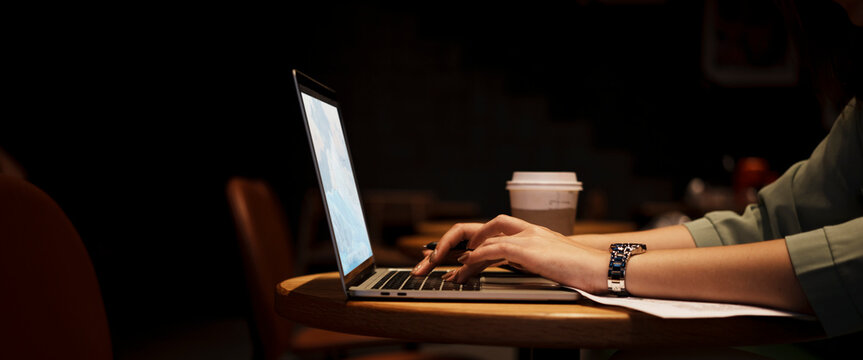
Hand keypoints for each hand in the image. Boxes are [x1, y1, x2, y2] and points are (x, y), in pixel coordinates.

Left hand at [412, 215, 608, 293]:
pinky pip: (495, 248)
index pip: (494, 229)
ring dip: (463, 252)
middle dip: (458, 239)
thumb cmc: (581, 269)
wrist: (604, 268)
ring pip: (486, 236)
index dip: (473, 240)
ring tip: (448, 270)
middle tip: (441, 257)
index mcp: (532, 232)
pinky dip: (477, 256)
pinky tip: (466, 266)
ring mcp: (529, 236)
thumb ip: (528, 261)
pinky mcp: (530, 249)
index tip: (456, 255)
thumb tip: (504, 268)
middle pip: (486, 225)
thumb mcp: (550, 263)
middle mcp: (528, 229)